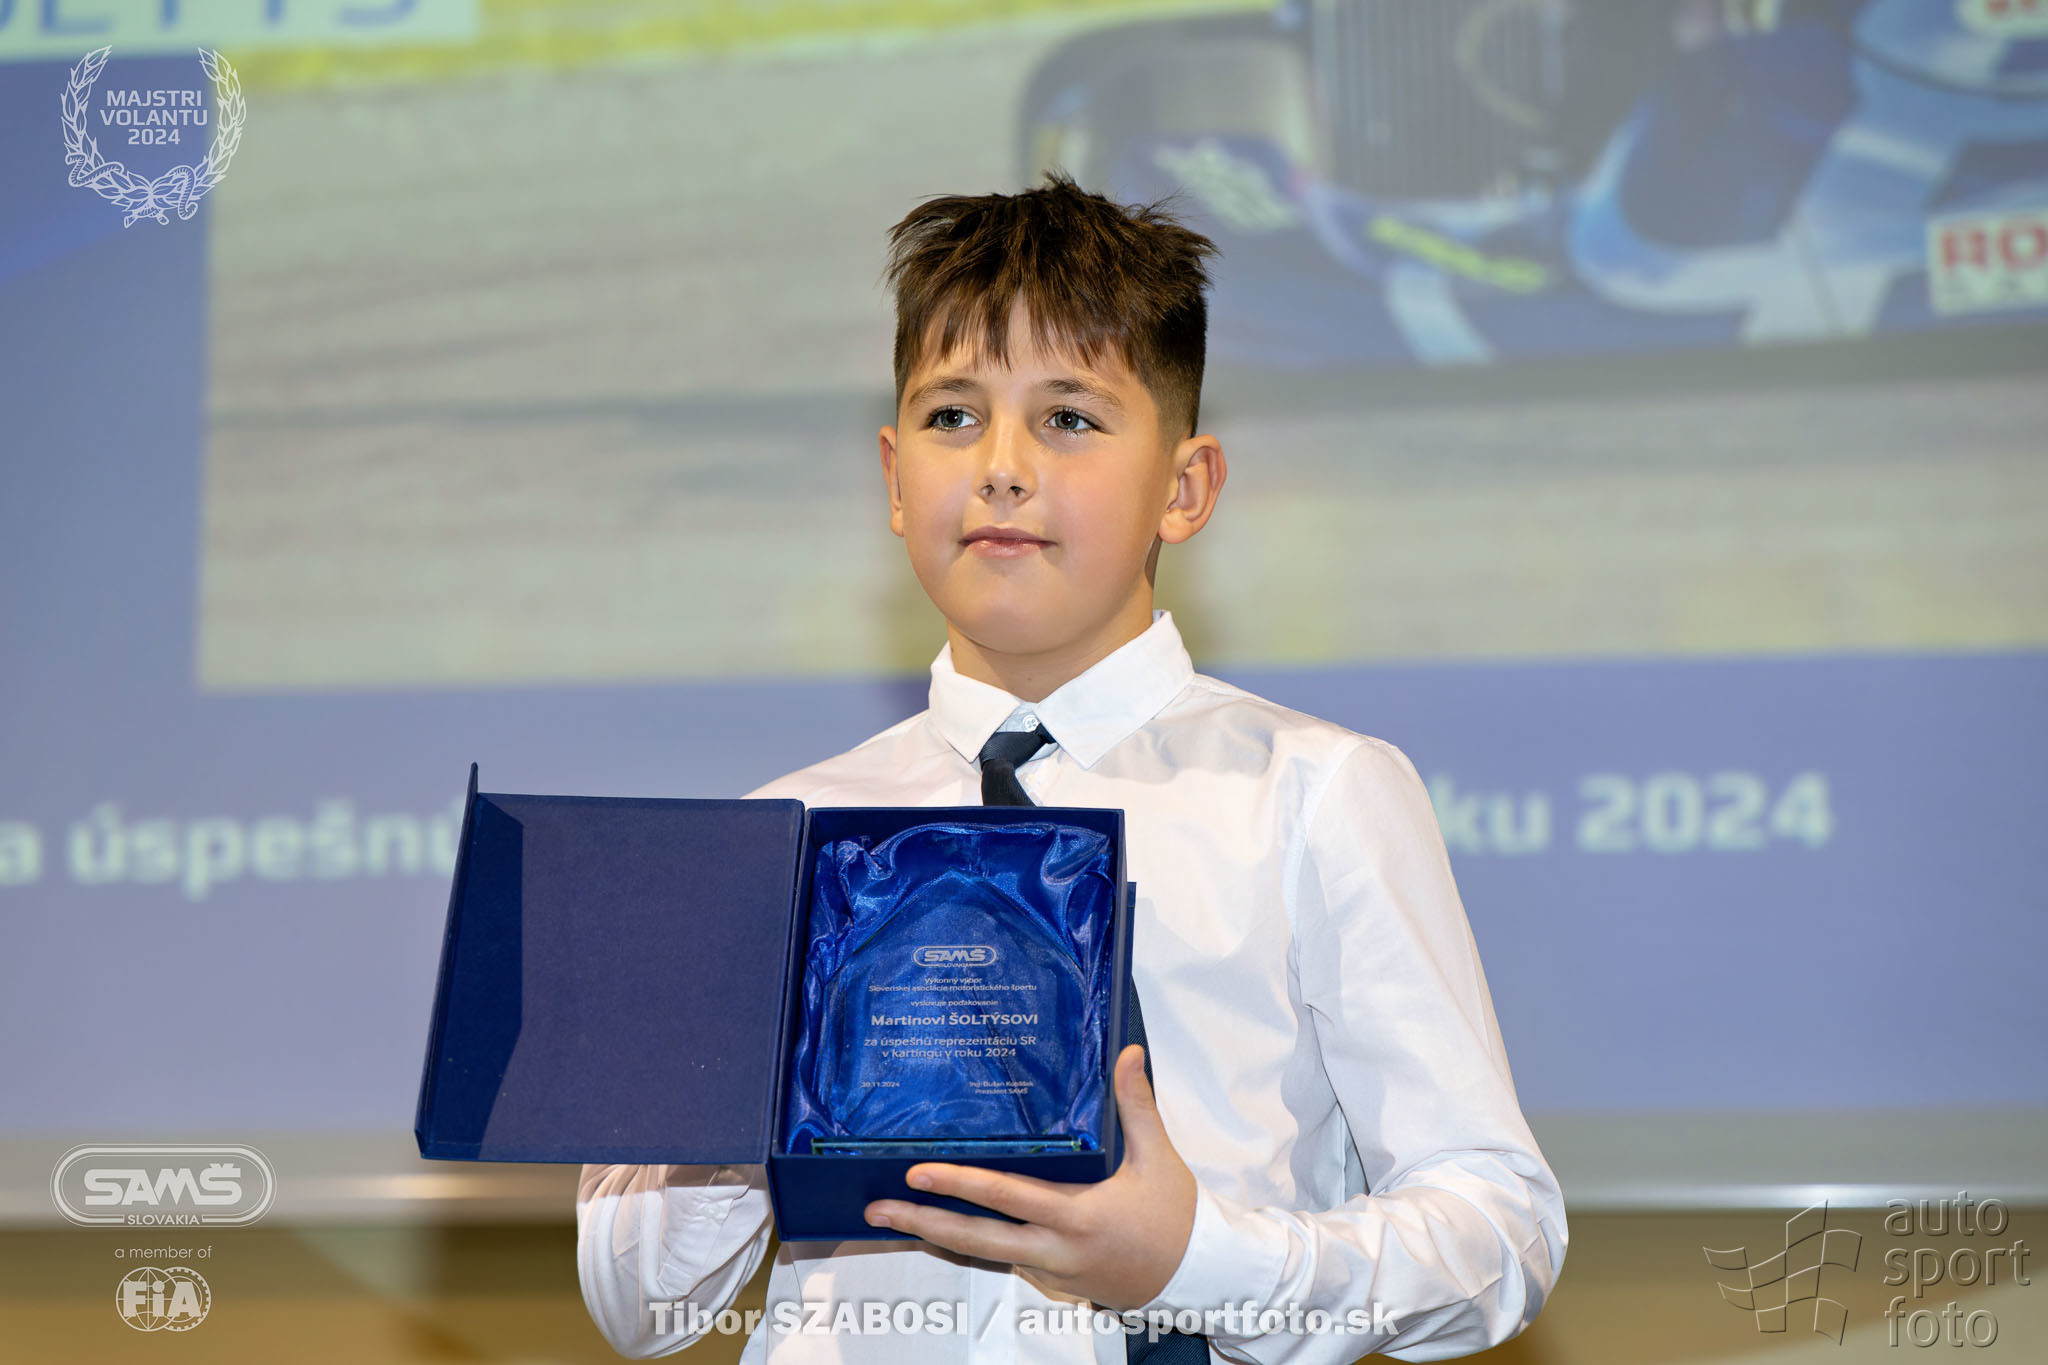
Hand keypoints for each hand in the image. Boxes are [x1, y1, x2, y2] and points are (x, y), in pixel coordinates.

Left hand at [862, 1044, 1196, 1309]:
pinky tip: (943, 1227)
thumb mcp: (1158, 1158)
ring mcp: (1050, 1269)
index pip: (1008, 1197)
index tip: (918, 1173)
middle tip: (878, 1207)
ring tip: (894, 1217)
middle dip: (923, 1222)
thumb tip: (1126, 1052)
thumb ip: (1136, 1105)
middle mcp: (1055, 1249)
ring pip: (983, 1254)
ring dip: (938, 1236)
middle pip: (976, 1240)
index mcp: (1077, 1216)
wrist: (1193, 1278)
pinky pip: (1003, 1260)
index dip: (961, 1185)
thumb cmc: (1176, 1217)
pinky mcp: (1052, 1279)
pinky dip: (970, 1245)